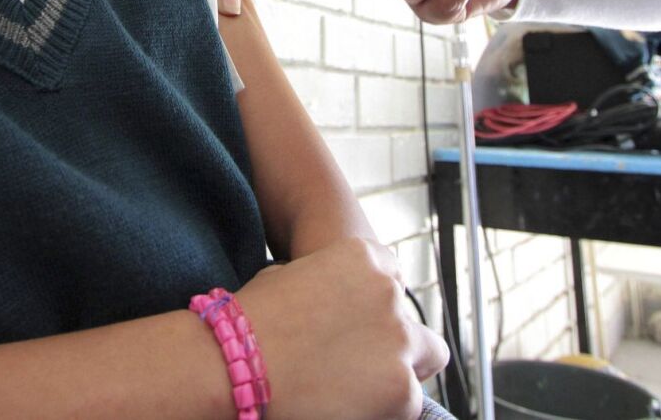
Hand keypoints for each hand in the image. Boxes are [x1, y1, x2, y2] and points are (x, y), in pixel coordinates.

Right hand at [235, 238, 448, 419]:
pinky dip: (386, 408)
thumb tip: (328, 308)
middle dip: (398, 341)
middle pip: (414, 321)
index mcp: (364, 256)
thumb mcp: (288, 277)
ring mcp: (399, 340)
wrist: (234, 363)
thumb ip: (325, 285)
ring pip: (426, 359)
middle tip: (368, 365)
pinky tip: (350, 407)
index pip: (393, 278)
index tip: (358, 327)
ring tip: (361, 390)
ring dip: (399, 374)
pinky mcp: (402, 389)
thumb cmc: (249, 320)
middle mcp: (390, 293)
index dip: (374, 307)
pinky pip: (408, 402)